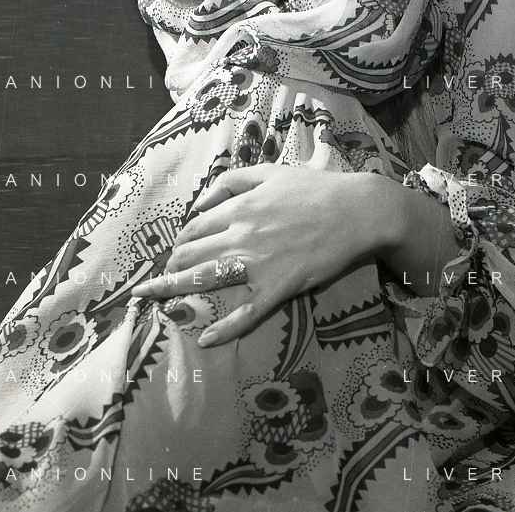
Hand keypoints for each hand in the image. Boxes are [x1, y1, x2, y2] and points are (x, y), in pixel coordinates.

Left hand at [129, 164, 398, 347]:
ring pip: (206, 281)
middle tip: (159, 282)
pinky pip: (246, 313)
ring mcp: (258, 264)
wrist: (355, 211)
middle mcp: (241, 235)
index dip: (179, 241)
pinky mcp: (278, 287)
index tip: (173, 252)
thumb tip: (201, 200)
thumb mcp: (270, 173)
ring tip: (161, 304)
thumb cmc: (315, 189)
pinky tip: (206, 340)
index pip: (195, 227)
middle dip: (169, 270)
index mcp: (239, 207)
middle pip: (191, 255)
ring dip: (177, 294)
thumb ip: (232, 181)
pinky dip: (224, 329)